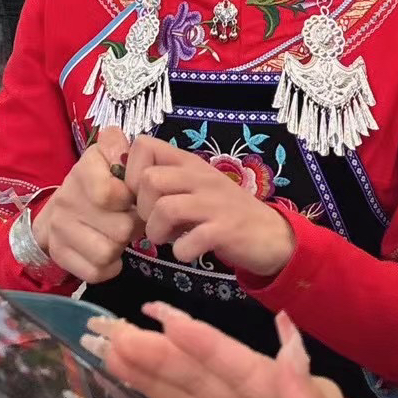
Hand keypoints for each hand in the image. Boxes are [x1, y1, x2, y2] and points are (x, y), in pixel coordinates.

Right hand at [32, 126, 142, 284]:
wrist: (58, 210)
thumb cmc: (97, 180)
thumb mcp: (107, 154)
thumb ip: (118, 145)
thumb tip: (127, 153)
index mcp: (82, 170)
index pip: (109, 194)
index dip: (130, 199)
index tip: (130, 197)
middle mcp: (66, 199)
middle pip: (120, 229)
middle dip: (132, 227)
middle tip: (129, 219)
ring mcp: (60, 229)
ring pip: (108, 253)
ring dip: (120, 247)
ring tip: (118, 235)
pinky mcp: (60, 255)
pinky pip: (96, 272)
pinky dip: (109, 267)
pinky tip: (109, 253)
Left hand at [125, 135, 295, 277]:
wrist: (271, 234)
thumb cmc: (223, 211)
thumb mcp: (194, 187)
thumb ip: (165, 182)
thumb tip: (126, 190)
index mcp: (188, 163)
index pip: (144, 145)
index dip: (131, 172)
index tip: (138, 196)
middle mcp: (200, 176)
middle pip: (149, 180)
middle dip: (142, 208)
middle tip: (153, 224)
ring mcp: (214, 202)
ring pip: (164, 208)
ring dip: (157, 232)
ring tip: (167, 239)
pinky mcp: (226, 230)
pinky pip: (190, 240)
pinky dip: (182, 251)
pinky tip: (188, 252)